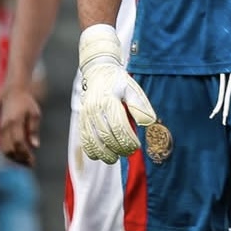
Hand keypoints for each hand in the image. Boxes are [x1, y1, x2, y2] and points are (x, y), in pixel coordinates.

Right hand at [0, 88, 41, 165]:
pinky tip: (20, 156)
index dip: (25, 154)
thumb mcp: (35, 114)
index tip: (33, 161)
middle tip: (31, 164)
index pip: (19, 143)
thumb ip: (34, 130)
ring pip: (5, 150)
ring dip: (15, 159)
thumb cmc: (26, 103)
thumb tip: (35, 146)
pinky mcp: (0, 131)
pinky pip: (3, 146)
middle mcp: (5, 127)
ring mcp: (1, 129)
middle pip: (10, 149)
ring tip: (26, 162)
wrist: (12, 93)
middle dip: (20, 159)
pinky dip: (11, 154)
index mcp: (15, 122)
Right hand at [77, 24, 156, 164]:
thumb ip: (140, 105)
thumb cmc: (118, 82)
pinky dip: (91, 151)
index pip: (119, 126)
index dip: (128, 140)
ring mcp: (86, 116)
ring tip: (114, 158)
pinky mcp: (81, 121)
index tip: (136, 146)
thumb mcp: (132, 89)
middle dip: (118, 148)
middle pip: (106, 136)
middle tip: (128, 152)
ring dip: (104, 153)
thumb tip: (148, 122)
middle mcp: (95, 109)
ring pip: (92, 141)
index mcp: (109, 100)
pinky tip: (101, 156)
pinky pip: (84, 140)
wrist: (98, 72)